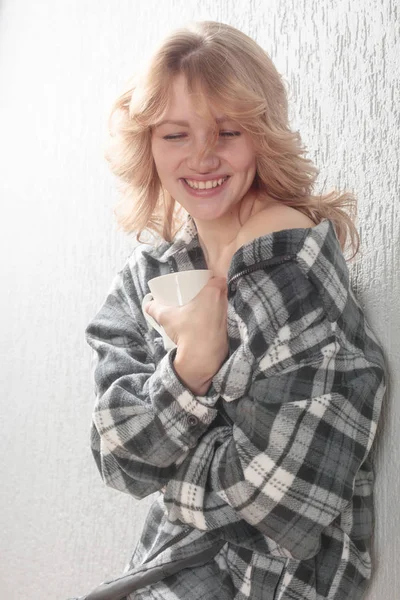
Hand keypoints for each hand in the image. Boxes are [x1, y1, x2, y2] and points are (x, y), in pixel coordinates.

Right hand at [145, 277, 228, 393]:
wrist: (201, 356)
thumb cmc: (187, 331)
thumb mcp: (166, 317)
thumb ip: (155, 308)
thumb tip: (148, 306)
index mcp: (212, 292)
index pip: (218, 278)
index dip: (212, 277)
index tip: (203, 279)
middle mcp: (222, 302)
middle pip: (220, 290)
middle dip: (210, 289)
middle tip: (197, 292)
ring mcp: (225, 316)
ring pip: (220, 303)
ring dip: (212, 303)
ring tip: (199, 306)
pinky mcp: (225, 328)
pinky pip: (220, 317)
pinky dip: (213, 316)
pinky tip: (203, 321)